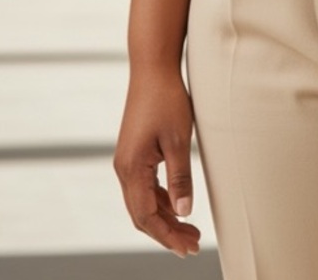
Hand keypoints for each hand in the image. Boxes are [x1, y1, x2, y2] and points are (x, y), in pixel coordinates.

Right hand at [114, 68, 201, 257]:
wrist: (152, 69)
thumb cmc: (167, 100)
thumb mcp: (179, 140)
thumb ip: (180, 178)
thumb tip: (184, 213)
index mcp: (132, 168)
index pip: (146, 216)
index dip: (167, 236)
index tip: (189, 248)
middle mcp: (124, 168)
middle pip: (142, 214)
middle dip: (167, 232)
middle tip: (194, 244)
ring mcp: (127, 161)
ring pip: (143, 202)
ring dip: (165, 217)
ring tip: (191, 229)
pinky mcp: (134, 153)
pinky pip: (145, 186)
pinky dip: (161, 200)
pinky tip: (178, 204)